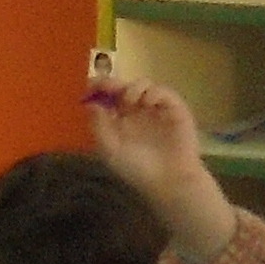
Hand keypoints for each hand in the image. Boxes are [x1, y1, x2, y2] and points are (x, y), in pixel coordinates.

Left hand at [86, 75, 235, 261]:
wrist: (168, 180)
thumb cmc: (137, 169)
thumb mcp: (110, 150)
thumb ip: (99, 126)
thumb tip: (90, 103)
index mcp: (119, 121)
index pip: (107, 98)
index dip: (98, 89)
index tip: (90, 86)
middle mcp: (137, 112)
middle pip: (123, 87)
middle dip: (113, 83)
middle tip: (108, 85)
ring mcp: (156, 109)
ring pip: (143, 85)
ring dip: (134, 88)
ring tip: (130, 101)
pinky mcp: (174, 108)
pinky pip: (164, 92)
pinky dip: (154, 92)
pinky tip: (148, 102)